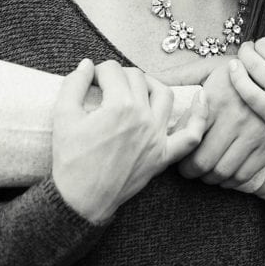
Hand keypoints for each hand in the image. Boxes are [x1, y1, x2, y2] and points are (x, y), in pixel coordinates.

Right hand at [52, 59, 208, 222]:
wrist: (81, 200)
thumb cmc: (70, 160)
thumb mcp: (63, 116)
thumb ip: (74, 83)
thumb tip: (87, 64)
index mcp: (120, 106)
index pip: (112, 70)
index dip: (97, 71)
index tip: (89, 79)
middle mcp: (143, 117)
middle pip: (136, 78)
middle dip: (119, 75)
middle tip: (105, 85)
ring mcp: (157, 137)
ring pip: (164, 94)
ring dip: (150, 84)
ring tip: (135, 87)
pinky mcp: (163, 156)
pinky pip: (191, 136)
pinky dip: (199, 117)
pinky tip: (201, 100)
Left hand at [178, 60, 264, 183]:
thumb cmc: (239, 71)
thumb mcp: (210, 67)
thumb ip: (180, 76)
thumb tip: (149, 76)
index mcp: (215, 100)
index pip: (188, 137)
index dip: (177, 150)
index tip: (175, 152)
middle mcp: (234, 119)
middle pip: (203, 161)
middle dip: (189, 170)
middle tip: (186, 169)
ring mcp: (253, 135)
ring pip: (222, 172)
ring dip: (209, 178)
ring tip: (204, 172)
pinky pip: (243, 175)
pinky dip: (230, 181)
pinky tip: (224, 173)